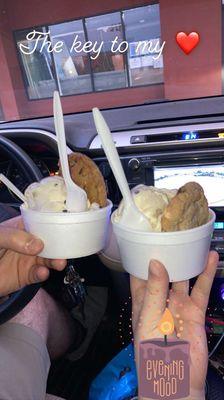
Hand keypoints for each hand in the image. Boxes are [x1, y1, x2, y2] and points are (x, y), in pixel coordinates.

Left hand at [0, 216, 66, 295]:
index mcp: (24, 227)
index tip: (68, 223)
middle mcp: (30, 242)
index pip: (42, 221)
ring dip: (56, 260)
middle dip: (60, 244)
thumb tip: (37, 245)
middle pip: (50, 241)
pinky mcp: (27, 275)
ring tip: (59, 263)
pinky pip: (38, 274)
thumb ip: (14, 237)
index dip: (55, 221)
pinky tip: (42, 273)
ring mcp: (30, 259)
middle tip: (66, 249)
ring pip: (48, 258)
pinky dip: (42, 274)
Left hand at [130, 251, 218, 399]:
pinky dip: (206, 273)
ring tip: (191, 240)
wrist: (174, 381)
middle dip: (167, 254)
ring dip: (188, 260)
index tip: (145, 238)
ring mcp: (178, 304)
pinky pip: (201, 288)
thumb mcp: (149, 320)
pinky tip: (210, 258)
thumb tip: (154, 263)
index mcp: (142, 301)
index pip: (139, 274)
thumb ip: (154, 291)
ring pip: (183, 276)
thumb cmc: (152, 356)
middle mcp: (160, 299)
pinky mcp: (194, 310)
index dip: (141, 257)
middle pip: (163, 272)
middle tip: (171, 234)